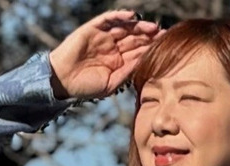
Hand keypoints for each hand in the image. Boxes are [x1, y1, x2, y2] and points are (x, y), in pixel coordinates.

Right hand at [49, 8, 163, 100]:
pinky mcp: (92, 28)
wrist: (63, 81)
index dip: (151, 48)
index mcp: (118, 61)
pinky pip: (108, 19)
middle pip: (134, 37)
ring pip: (125, 28)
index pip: (137, 51)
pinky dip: (119, 16)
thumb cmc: (86, 86)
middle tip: (165, 35)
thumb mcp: (111, 83)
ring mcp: (103, 36)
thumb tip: (145, 62)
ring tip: (153, 27)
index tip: (167, 48)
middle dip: (149, 36)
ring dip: (139, 26)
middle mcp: (112, 47)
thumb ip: (127, 72)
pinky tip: (132, 17)